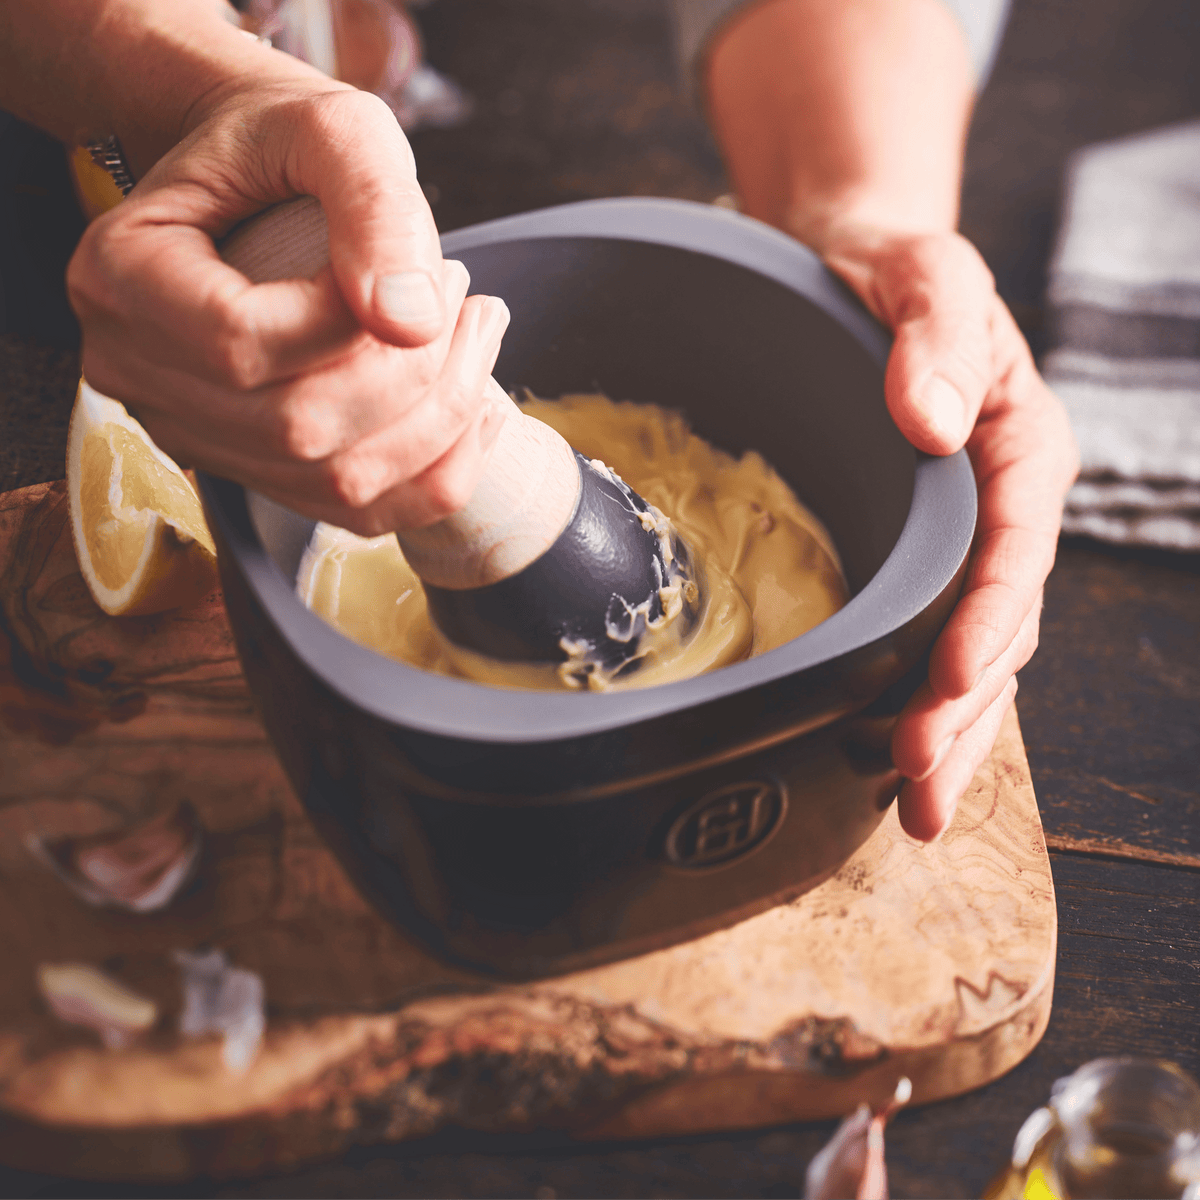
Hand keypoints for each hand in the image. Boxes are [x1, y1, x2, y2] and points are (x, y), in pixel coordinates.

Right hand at [67, 75, 509, 534]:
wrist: (257, 175)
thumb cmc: (284, 144)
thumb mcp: (336, 128)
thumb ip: (372, 207)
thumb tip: (412, 323)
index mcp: (124, 279)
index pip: (244, 344)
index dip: (353, 324)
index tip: (431, 272)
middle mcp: (138, 373)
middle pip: (297, 429)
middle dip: (417, 375)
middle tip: (467, 300)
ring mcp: (193, 434)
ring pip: (336, 483)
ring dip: (438, 424)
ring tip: (475, 339)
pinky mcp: (252, 469)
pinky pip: (354, 512)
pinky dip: (433, 475)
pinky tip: (474, 409)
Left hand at [819, 225, 1078, 840]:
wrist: (854, 268)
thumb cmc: (894, 267)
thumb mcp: (922, 273)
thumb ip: (937, 333)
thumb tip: (931, 420)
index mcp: (1021, 446)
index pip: (1017, 548)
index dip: (988, 619)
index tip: (949, 678)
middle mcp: (1003, 509)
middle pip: (1000, 624)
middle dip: (962, 708)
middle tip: (916, 782)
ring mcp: (965, 543)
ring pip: (973, 653)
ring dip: (947, 731)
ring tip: (913, 807)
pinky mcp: (922, 560)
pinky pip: (932, 641)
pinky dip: (918, 702)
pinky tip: (886, 758)